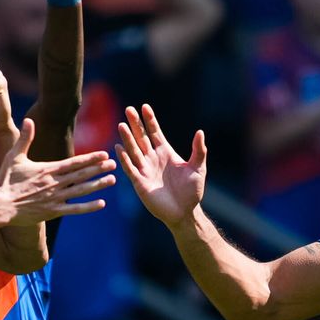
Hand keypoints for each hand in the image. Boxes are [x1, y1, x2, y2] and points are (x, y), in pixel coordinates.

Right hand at [0, 119, 115, 222]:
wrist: (0, 205)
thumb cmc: (6, 181)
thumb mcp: (14, 157)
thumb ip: (25, 139)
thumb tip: (29, 120)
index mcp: (48, 169)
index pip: (74, 162)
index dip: (90, 158)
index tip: (104, 154)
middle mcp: (55, 183)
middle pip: (81, 175)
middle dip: (99, 168)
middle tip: (114, 164)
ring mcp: (55, 198)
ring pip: (81, 191)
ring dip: (98, 185)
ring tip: (112, 180)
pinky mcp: (53, 212)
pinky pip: (74, 209)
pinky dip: (88, 207)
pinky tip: (101, 203)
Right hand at [115, 104, 205, 225]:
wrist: (185, 212)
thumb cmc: (192, 191)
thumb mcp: (198, 168)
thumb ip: (198, 151)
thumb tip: (200, 132)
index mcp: (165, 153)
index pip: (155, 133)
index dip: (150, 120)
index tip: (145, 107)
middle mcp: (153, 159)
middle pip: (142, 138)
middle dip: (135, 124)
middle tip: (129, 109)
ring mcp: (145, 170)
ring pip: (134, 151)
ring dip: (128, 139)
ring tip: (122, 125)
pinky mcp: (140, 183)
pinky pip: (130, 169)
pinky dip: (125, 159)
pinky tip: (119, 148)